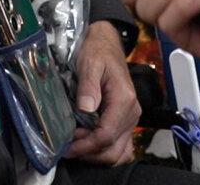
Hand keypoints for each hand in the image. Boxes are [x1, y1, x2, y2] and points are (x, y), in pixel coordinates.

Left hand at [66, 21, 140, 163]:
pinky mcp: (125, 120)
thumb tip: (85, 109)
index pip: (107, 135)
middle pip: (113, 150)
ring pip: (118, 152)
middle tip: (68, 147)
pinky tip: (88, 144)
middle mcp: (132, 113)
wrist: (106, 43)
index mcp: (124, 100)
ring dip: (97, 155)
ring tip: (76, 146)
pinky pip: (120, 146)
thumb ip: (88, 86)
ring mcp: (131, 119)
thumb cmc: (97, 51)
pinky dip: (105, 151)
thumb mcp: (90, 63)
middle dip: (89, 154)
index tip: (67, 146)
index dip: (86, 145)